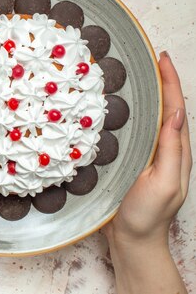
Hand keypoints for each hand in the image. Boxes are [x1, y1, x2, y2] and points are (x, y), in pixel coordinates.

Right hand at [103, 51, 189, 293]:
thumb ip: (172, 150)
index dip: (171, 81)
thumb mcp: (163, 183)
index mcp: (176, 151)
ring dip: (147, 94)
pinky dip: (133, 112)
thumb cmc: (147, 215)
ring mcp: (150, 155)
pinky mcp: (134, 160)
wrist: (133, 240)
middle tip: (147, 58)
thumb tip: (177, 114)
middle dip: (161, 81)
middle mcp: (165, 149)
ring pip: (151, 117)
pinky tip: (118, 107)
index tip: (161, 57)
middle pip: (166, 107)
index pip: (176, 108)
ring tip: (134, 74)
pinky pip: (137, 130)